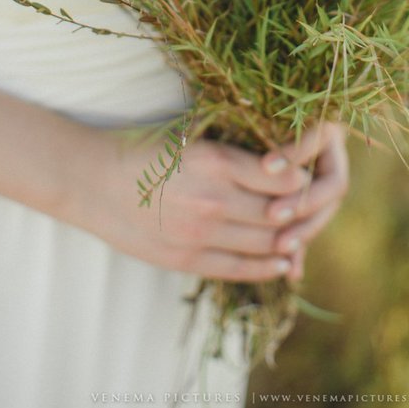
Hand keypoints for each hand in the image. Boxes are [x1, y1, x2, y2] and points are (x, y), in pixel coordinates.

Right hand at [65, 121, 348, 283]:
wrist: (92, 180)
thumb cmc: (144, 150)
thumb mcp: (192, 139)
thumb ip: (233, 154)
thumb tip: (280, 164)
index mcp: (216, 160)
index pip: (282, 177)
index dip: (302, 180)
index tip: (309, 177)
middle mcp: (212, 198)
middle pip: (278, 213)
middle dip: (302, 214)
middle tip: (316, 210)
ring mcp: (200, 233)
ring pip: (263, 243)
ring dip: (289, 242)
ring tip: (302, 237)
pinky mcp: (186, 258)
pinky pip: (239, 268)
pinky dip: (266, 267)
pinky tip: (282, 263)